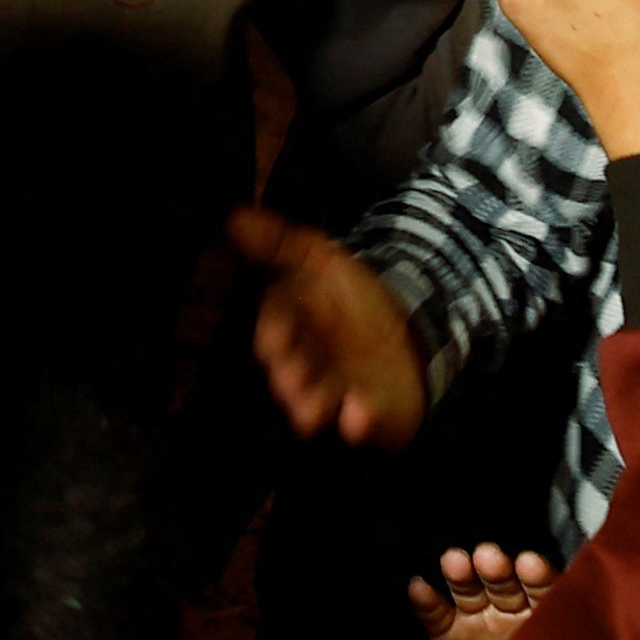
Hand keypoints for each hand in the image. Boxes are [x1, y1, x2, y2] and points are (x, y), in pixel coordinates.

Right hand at [235, 206, 425, 446]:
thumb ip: (278, 242)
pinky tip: (356, 417)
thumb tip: (235, 216)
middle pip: (290, 375)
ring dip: (310, 407)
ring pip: (315, 404)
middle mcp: (306, 365)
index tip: (274, 343)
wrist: (404, 324)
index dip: (274, 340)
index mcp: (290, 330)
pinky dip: (357, 422)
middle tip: (289, 381)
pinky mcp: (366, 413)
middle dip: (288, 379)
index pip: (273, 336)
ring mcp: (335, 392)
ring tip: (313, 412)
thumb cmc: (347, 296)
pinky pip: (361, 422)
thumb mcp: (318, 258)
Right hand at [405, 544, 558, 639]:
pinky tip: (420, 587)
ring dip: (462, 576)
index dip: (536, 576)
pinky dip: (428, 601)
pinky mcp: (448, 639)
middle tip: (489, 558)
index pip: (543, 589)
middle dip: (497, 570)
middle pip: (504, 584)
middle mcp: (511, 615)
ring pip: (469, 592)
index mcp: (544, 620)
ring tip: (454, 562)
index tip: (529, 564)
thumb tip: (578, 623)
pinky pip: (436, 615)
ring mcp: (478, 625)